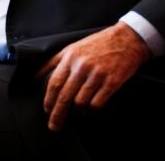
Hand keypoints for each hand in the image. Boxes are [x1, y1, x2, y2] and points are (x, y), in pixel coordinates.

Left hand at [36, 22, 150, 130]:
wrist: (127, 39)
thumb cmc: (98, 43)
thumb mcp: (73, 47)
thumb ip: (55, 62)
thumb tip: (37, 77)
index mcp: (70, 57)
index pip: (54, 83)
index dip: (48, 100)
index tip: (47, 111)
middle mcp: (82, 66)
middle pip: (64, 96)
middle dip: (57, 114)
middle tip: (54, 126)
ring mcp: (97, 74)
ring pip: (80, 102)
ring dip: (77, 111)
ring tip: (78, 112)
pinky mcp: (112, 82)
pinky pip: (97, 103)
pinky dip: (92, 109)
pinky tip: (91, 108)